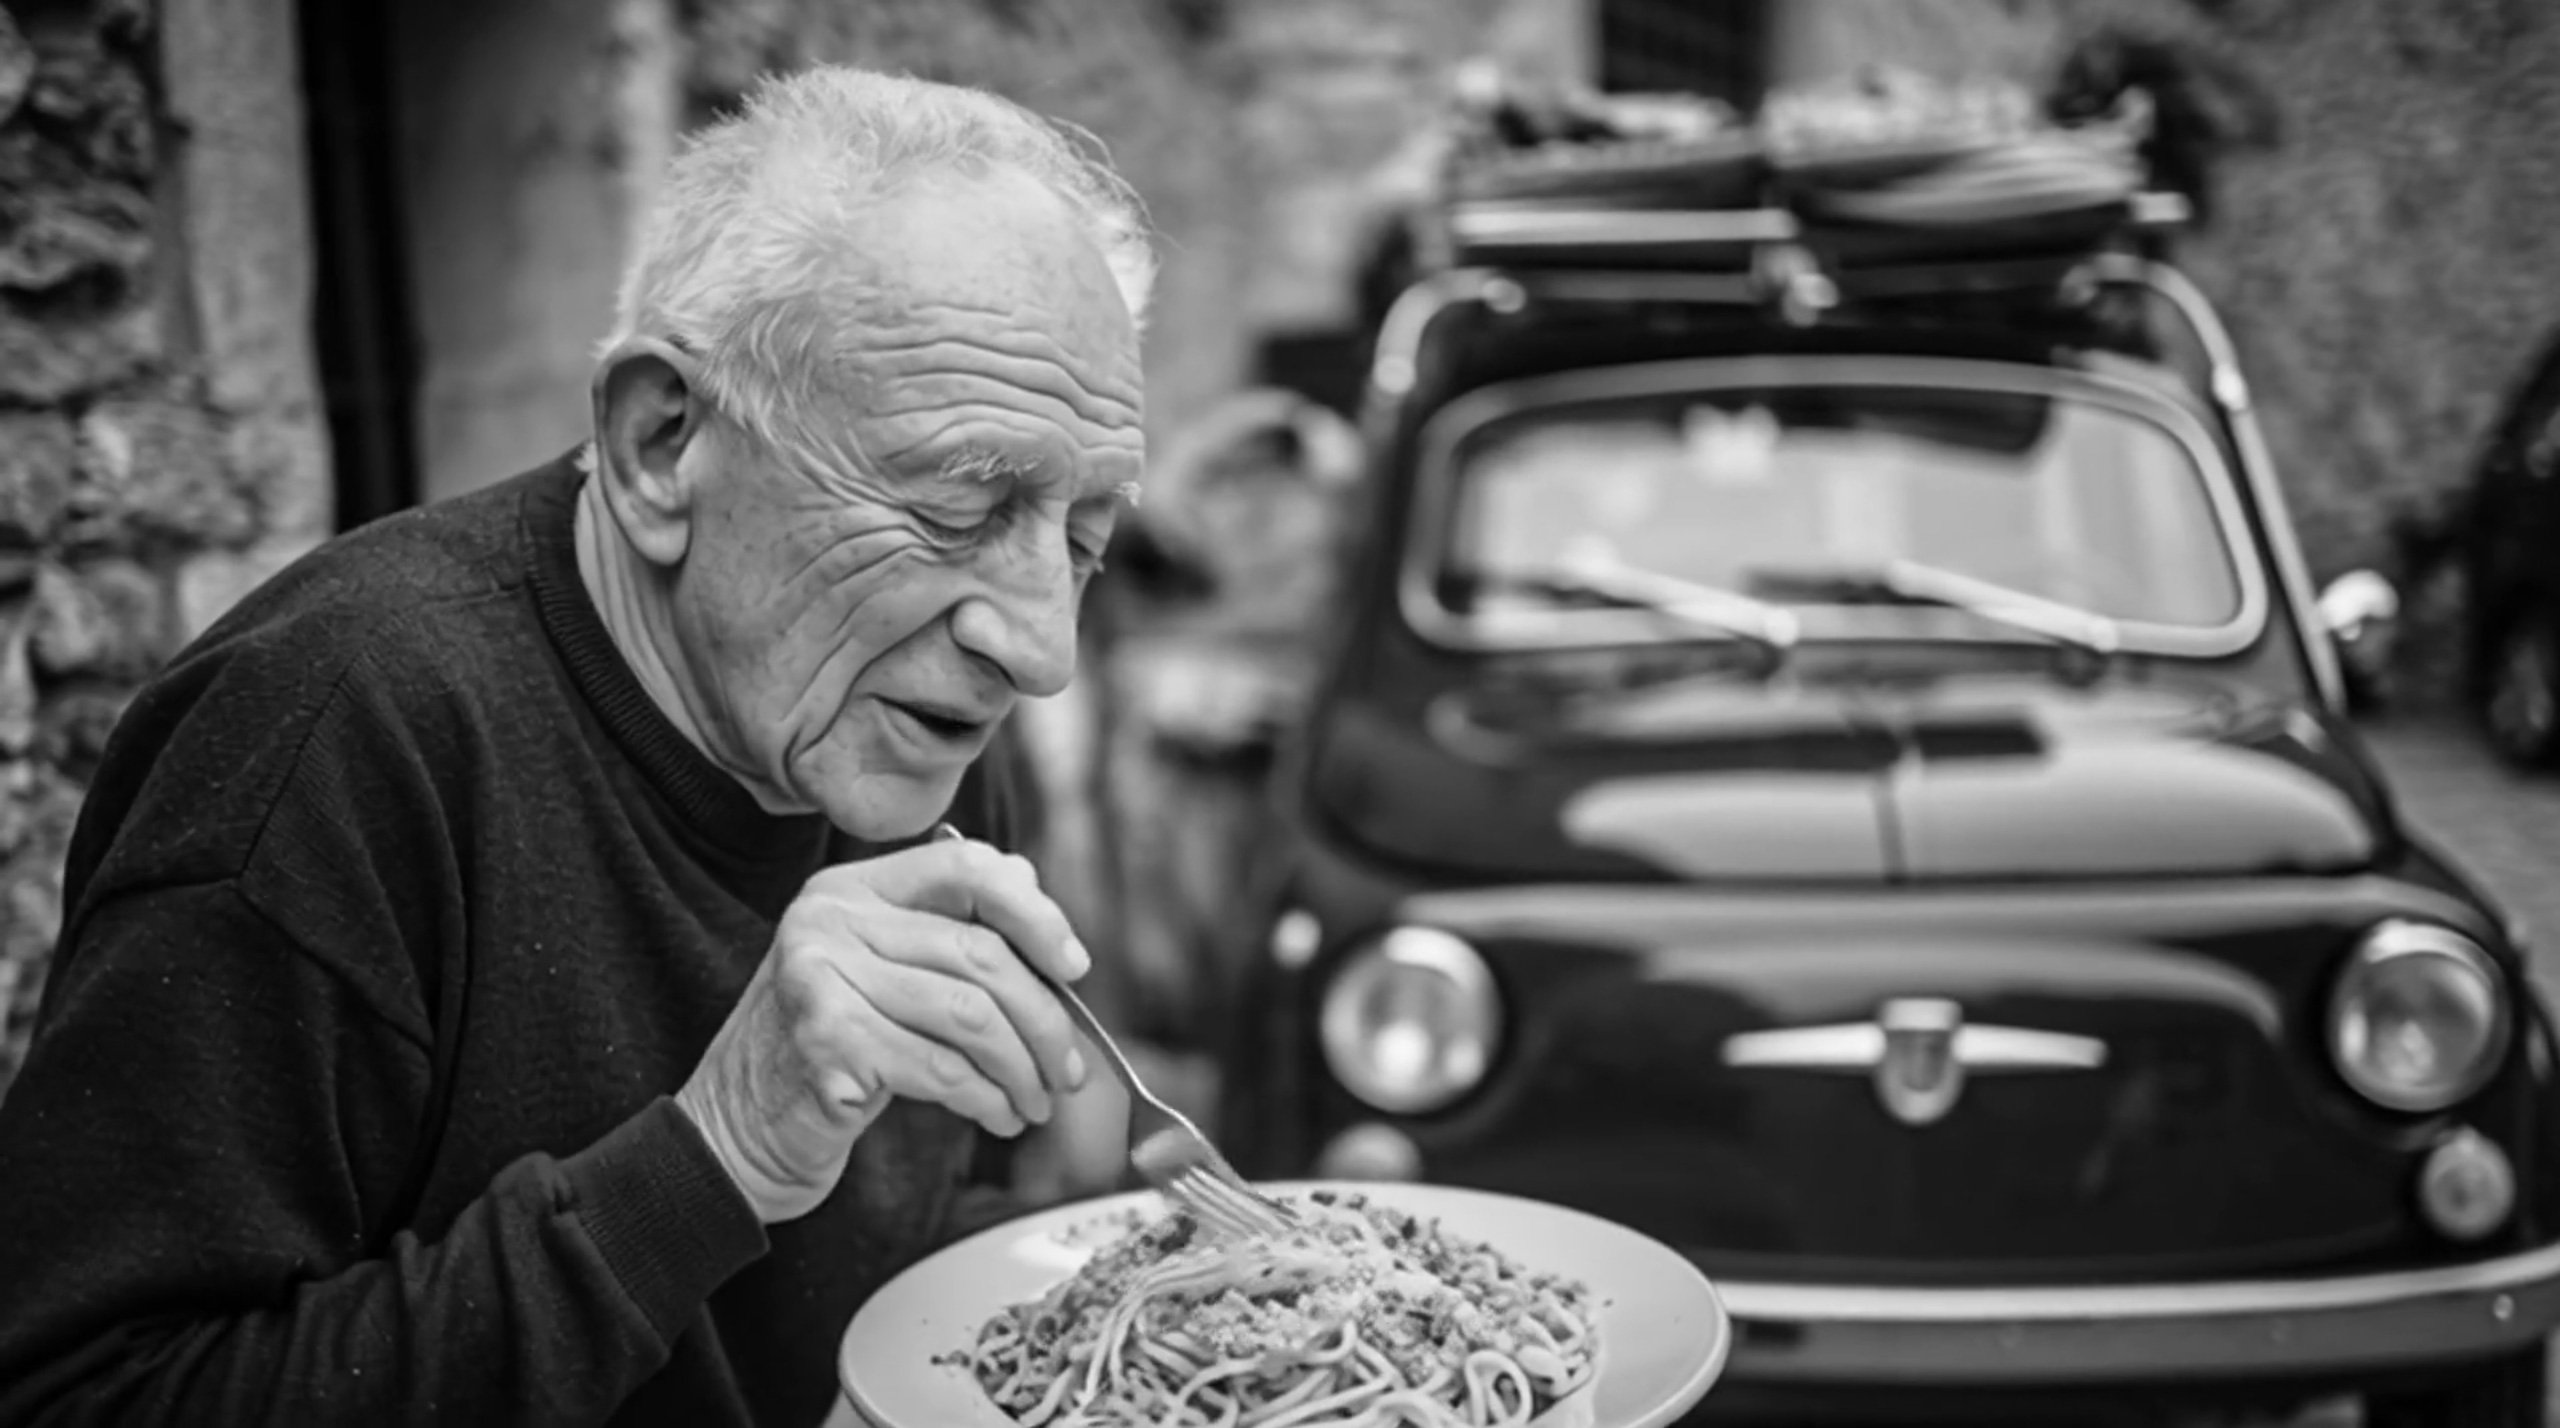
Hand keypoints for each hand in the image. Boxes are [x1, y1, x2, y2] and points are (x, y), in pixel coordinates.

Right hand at [674, 836, 1092, 1223]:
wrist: (735, 1132)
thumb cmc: (830, 1054)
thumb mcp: (883, 978)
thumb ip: (949, 938)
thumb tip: (1045, 915)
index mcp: (851, 889)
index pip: (966, 867)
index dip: (1036, 914)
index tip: (1075, 967)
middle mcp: (829, 920)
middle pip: (981, 955)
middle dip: (1046, 1020)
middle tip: (1070, 1071)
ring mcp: (821, 978)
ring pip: (972, 1016)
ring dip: (1023, 1070)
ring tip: (1037, 1102)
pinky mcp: (827, 1044)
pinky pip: (944, 1070)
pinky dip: (988, 1100)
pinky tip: (998, 1117)